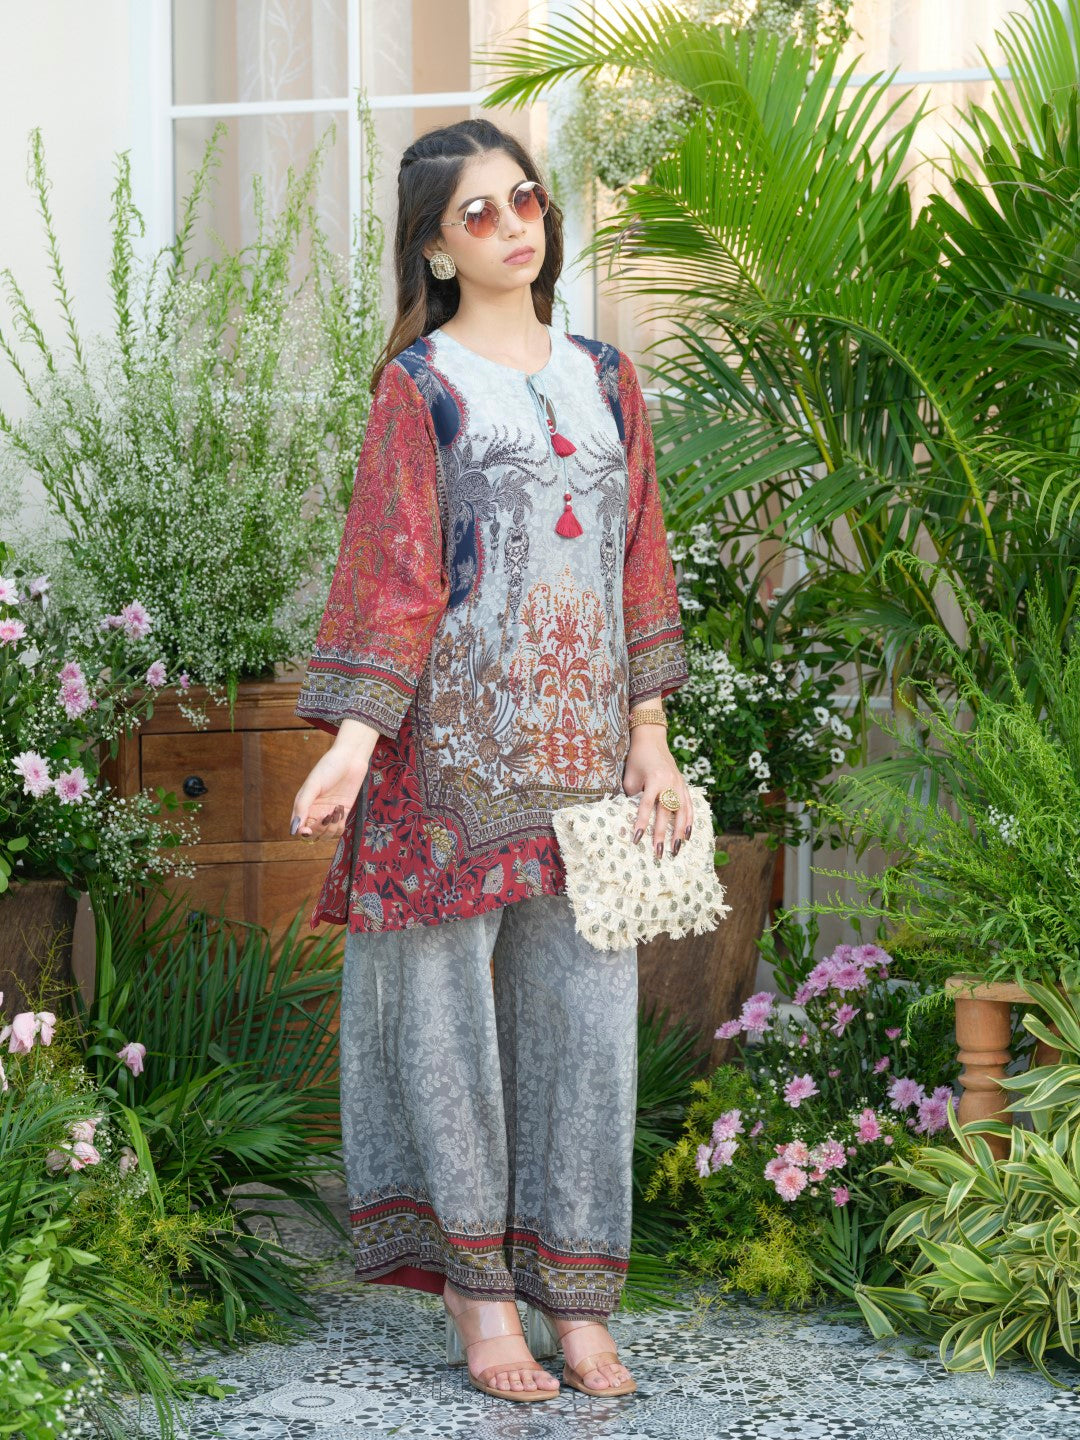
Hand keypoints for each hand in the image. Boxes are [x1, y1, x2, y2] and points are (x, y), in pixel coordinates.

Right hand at [290, 746, 369, 843]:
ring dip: (330, 828)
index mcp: (304, 805)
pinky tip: (340, 812)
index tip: (308, 829)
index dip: (302, 833)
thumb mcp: (312, 786)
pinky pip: (338, 830)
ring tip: (334, 811)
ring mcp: (329, 813)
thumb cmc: (328, 767)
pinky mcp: (342, 813)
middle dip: (318, 830)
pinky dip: (339, 826)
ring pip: (326, 834)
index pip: (299, 828)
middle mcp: (315, 811)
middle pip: (313, 834)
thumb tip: (293, 829)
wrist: (350, 758)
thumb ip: (302, 807)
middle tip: (325, 816)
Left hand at [622, 726, 693, 857]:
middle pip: (666, 813)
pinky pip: (689, 806)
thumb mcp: (630, 776)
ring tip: (676, 849)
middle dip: (663, 834)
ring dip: (679, 832)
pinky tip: (688, 835)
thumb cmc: (637, 759)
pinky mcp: (684, 785)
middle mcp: (669, 782)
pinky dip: (689, 821)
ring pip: (682, 812)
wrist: (651, 740)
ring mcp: (679, 784)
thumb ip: (632, 796)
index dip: (642, 823)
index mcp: (654, 779)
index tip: (637, 839)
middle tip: (659, 852)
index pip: (647, 806)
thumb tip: (633, 817)